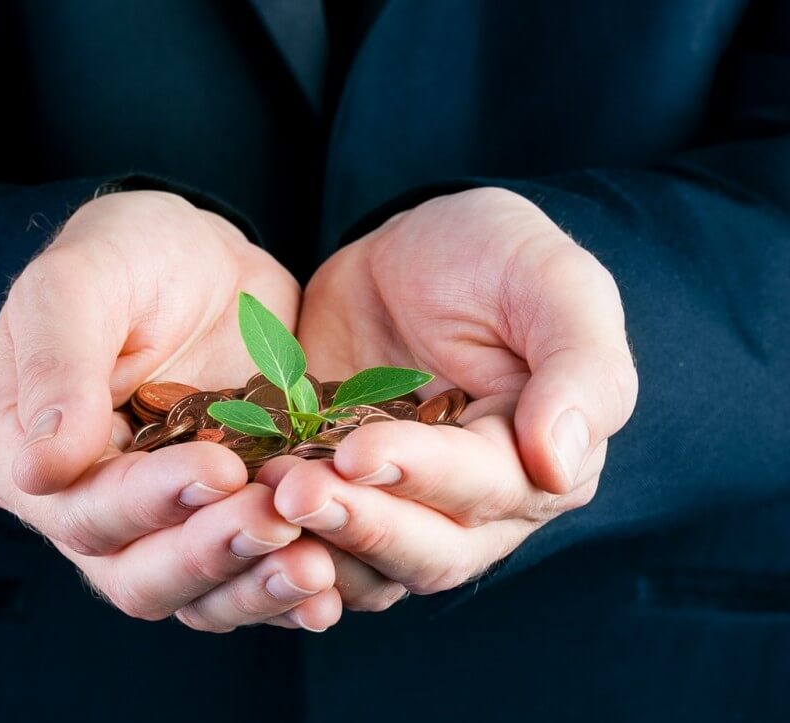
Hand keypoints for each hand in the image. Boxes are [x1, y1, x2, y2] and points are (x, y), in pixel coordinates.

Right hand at [0, 190, 340, 631]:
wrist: (200, 255)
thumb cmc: (125, 253)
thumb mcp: (78, 284)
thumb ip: (57, 367)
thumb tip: (38, 468)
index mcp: (25, 456)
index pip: (83, 511)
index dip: (151, 501)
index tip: (218, 466)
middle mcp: (84, 504)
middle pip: (138, 573)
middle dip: (209, 554)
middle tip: (278, 523)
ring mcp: (157, 518)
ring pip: (196, 590)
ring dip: (253, 584)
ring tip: (316, 565)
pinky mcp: (218, 513)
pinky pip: (244, 571)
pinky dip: (282, 581)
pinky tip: (331, 578)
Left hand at [273, 187, 637, 598]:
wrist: (420, 249)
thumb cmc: (500, 256)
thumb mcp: (555, 284)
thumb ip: (581, 369)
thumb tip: (560, 463)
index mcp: (537, 461)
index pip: (484, 490)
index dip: (422, 476)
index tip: (359, 451)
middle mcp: (477, 505)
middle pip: (427, 551)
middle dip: (360, 526)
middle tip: (293, 491)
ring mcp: (404, 503)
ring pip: (368, 565)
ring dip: (314, 545)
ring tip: (256, 502)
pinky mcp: (343, 490)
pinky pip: (315, 539)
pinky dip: (279, 537)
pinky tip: (234, 515)